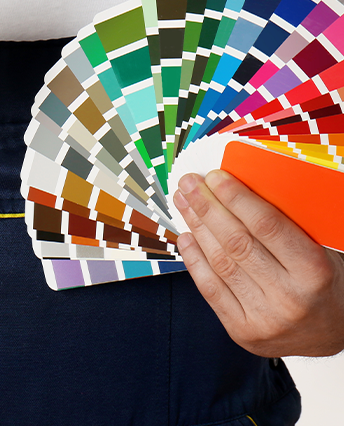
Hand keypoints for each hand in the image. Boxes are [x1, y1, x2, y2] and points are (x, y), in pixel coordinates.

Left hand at [173, 169, 343, 356]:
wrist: (334, 335)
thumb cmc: (328, 284)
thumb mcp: (325, 251)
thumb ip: (294, 225)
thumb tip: (248, 187)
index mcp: (314, 272)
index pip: (267, 226)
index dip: (237, 198)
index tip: (215, 177)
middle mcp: (288, 297)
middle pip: (236, 242)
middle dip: (207, 208)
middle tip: (189, 185)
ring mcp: (263, 318)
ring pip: (220, 263)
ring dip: (197, 228)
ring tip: (184, 204)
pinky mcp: (242, 331)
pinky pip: (210, 289)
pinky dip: (195, 260)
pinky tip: (187, 237)